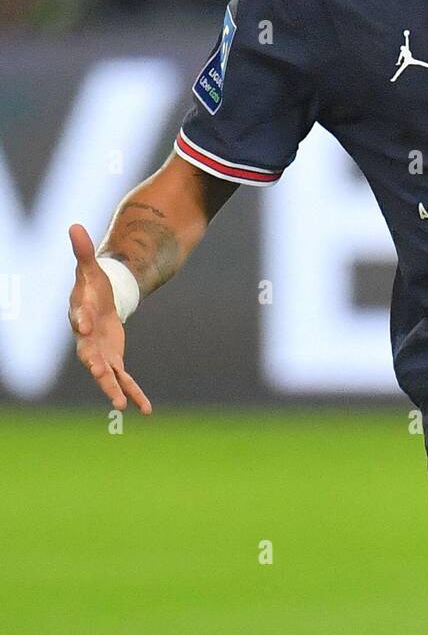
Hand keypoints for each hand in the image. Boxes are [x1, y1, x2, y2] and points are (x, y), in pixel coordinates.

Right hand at [68, 224, 151, 413]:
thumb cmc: (91, 285)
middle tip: (104, 378)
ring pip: (106, 374)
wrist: (98, 303)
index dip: (81, 320)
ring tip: (122, 405)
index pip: (79, 317)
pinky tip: (145, 409)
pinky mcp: (113, 360)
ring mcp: (100, 353)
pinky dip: (134, 393)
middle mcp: (87, 339)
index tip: (83, 324)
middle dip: (97, 367)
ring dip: (115, 388)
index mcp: (81, 314)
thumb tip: (74, 225)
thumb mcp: (89, 267)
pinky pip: (124, 379)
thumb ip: (81, 250)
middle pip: (90, 355)